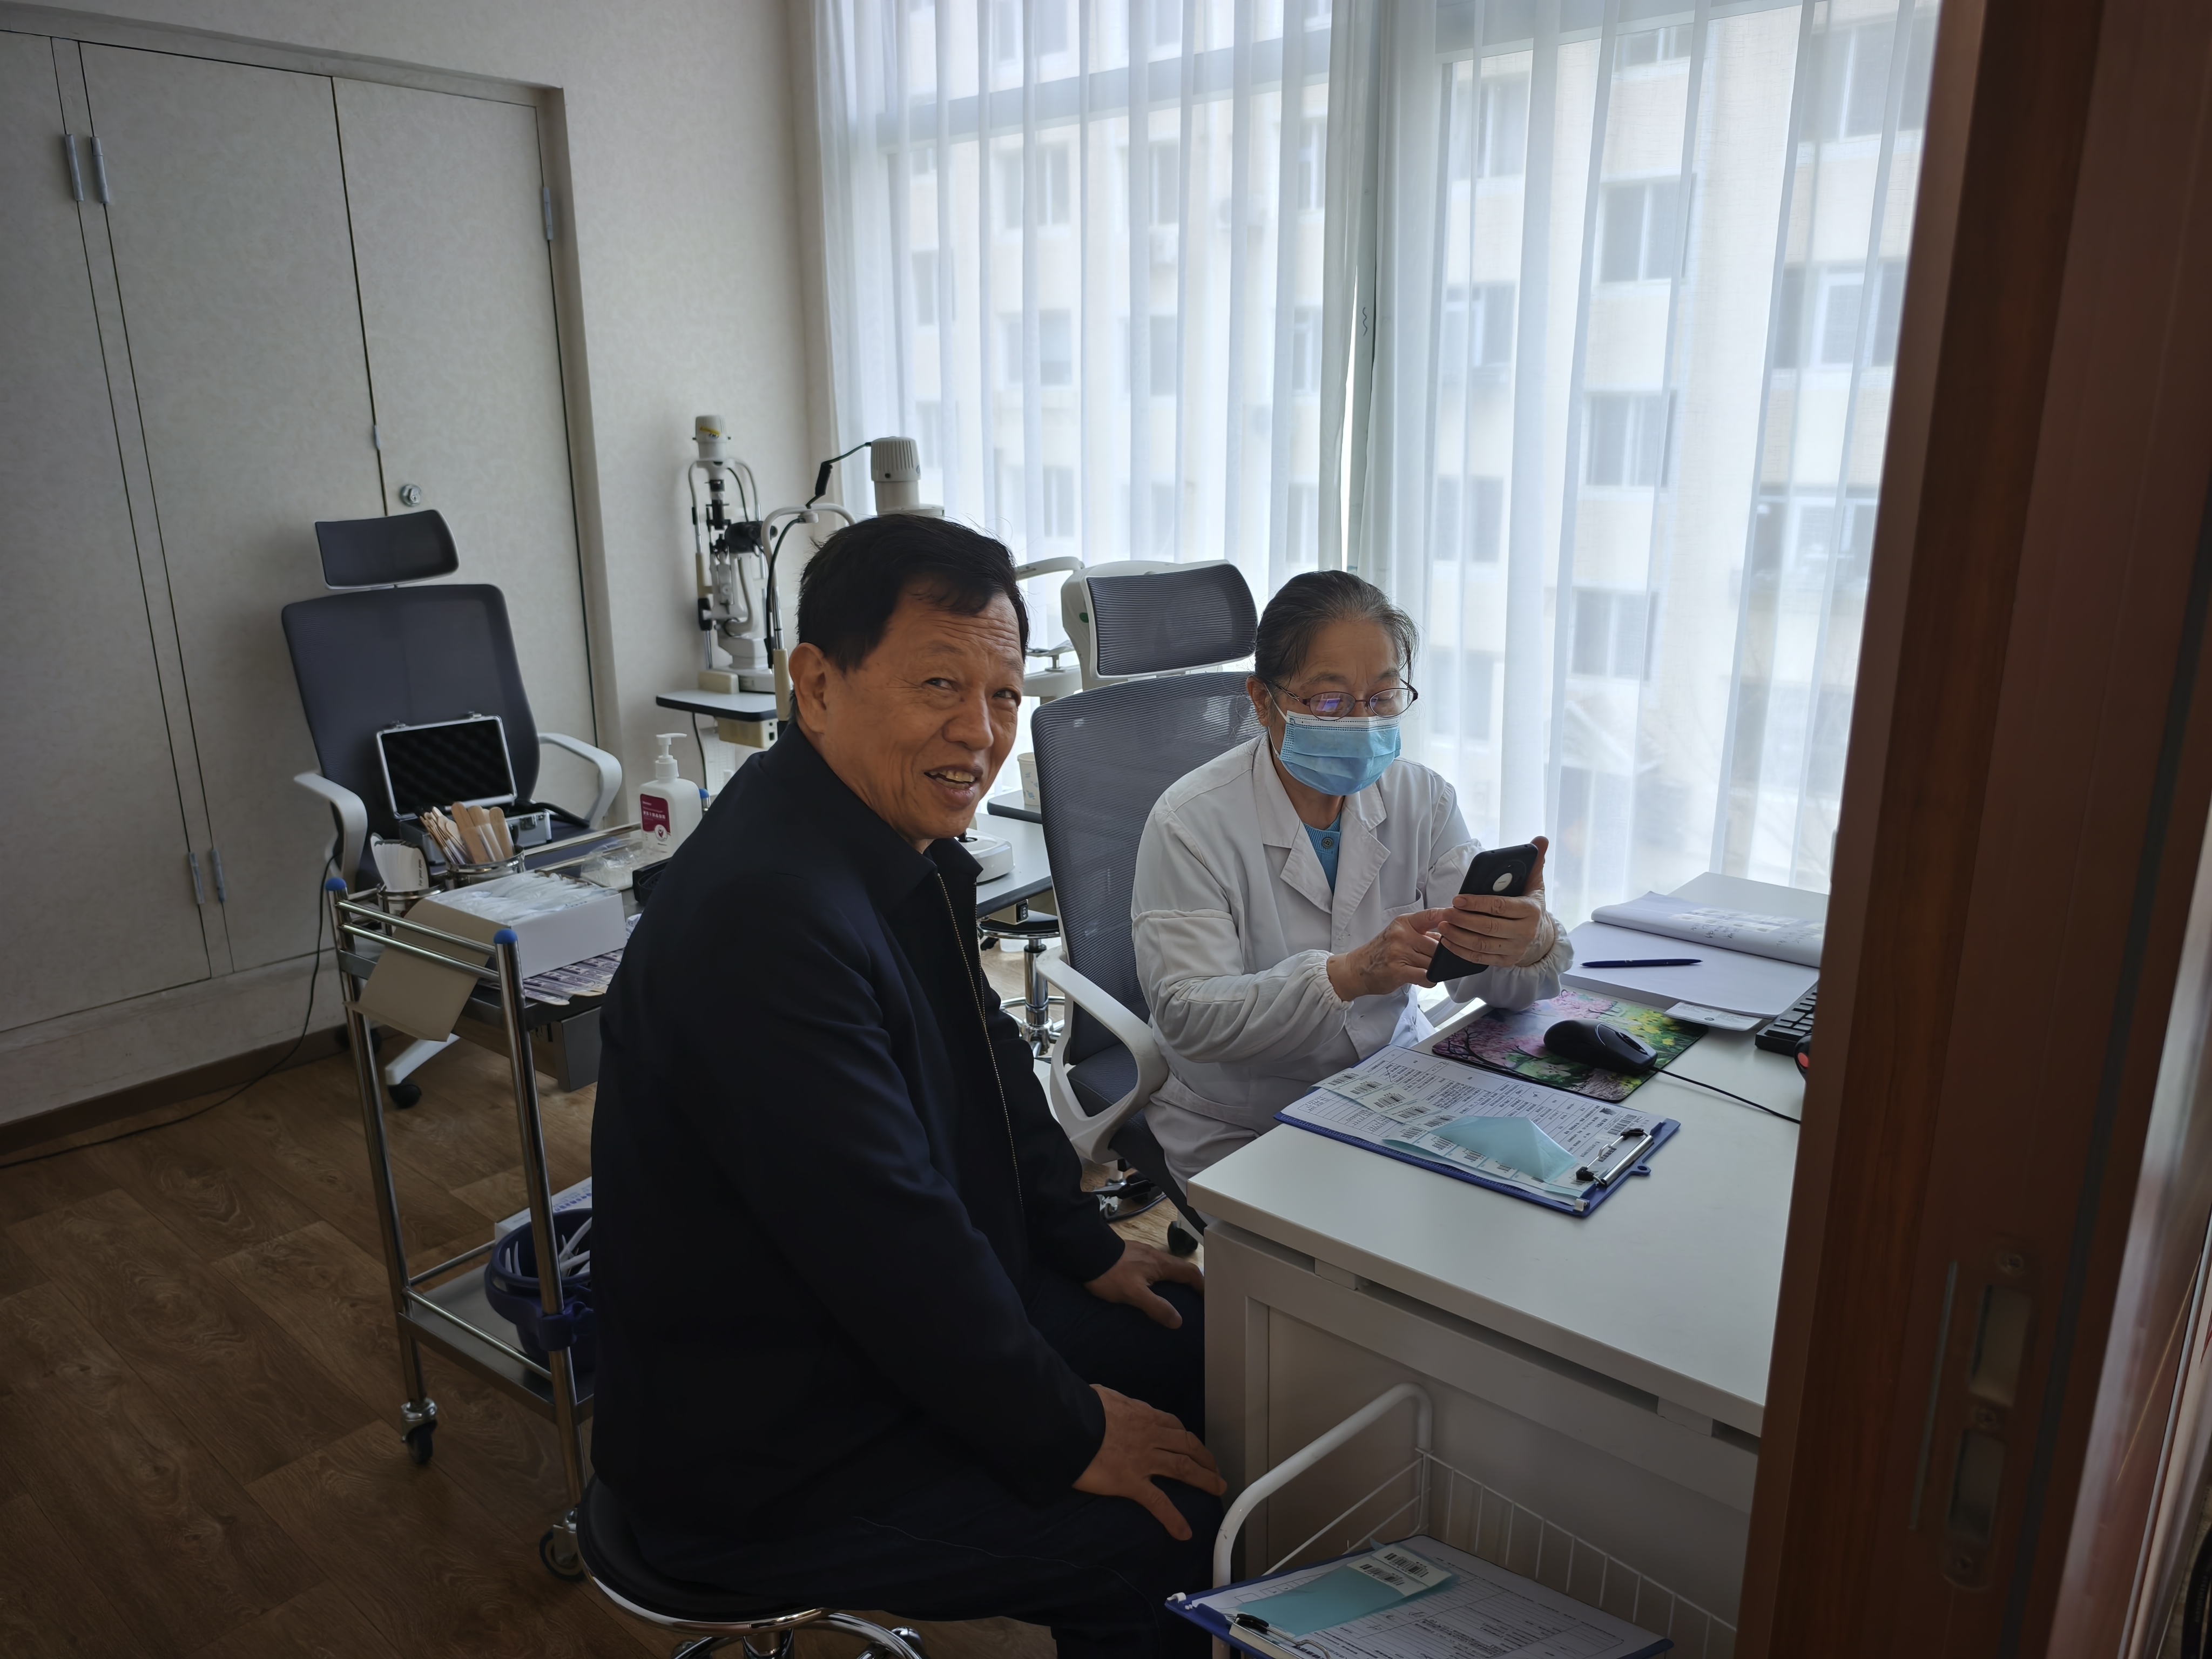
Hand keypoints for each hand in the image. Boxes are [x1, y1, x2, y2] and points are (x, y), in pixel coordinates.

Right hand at [1073, 1385, 1225, 1538]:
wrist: (1069, 1422)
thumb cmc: (1081, 1407)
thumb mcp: (1102, 1398)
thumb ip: (1113, 1404)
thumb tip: (1108, 1404)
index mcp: (1142, 1415)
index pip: (1173, 1425)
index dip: (1186, 1437)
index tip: (1192, 1446)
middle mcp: (1150, 1436)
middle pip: (1187, 1445)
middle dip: (1205, 1458)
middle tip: (1216, 1470)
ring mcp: (1144, 1460)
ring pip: (1183, 1468)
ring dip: (1204, 1479)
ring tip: (1217, 1489)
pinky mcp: (1131, 1482)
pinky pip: (1158, 1502)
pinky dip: (1173, 1518)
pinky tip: (1184, 1532)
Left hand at [1084, 1240, 1204, 1328]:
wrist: (1086, 1253)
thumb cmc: (1110, 1273)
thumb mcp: (1134, 1294)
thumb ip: (1156, 1307)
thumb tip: (1178, 1321)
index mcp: (1161, 1265)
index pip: (1190, 1273)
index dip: (1202, 1285)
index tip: (1208, 1298)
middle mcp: (1155, 1257)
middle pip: (1180, 1269)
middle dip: (1191, 1283)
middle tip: (1195, 1299)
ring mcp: (1143, 1254)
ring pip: (1167, 1267)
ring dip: (1175, 1280)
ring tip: (1175, 1296)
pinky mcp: (1132, 1255)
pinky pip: (1154, 1267)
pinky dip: (1160, 1277)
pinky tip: (1152, 1287)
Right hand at [1328, 908, 1451, 1000]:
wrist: (1356, 969)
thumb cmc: (1380, 952)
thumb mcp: (1399, 935)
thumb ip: (1423, 934)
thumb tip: (1449, 934)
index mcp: (1404, 923)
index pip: (1432, 915)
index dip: (1450, 918)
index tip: (1462, 920)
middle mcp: (1402, 935)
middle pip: (1438, 945)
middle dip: (1442, 955)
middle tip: (1441, 960)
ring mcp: (1400, 952)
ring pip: (1433, 962)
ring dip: (1436, 969)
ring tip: (1428, 970)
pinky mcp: (1399, 970)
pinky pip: (1426, 976)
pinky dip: (1430, 980)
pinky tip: (1425, 979)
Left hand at [1435, 836, 1553, 968]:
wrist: (1542, 939)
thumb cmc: (1532, 907)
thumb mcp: (1536, 886)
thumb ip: (1535, 863)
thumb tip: (1541, 839)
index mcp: (1531, 911)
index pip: (1499, 907)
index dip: (1477, 903)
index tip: (1458, 899)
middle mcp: (1524, 933)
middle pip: (1488, 927)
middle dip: (1463, 920)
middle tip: (1445, 912)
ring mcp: (1515, 949)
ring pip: (1482, 945)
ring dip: (1459, 936)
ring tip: (1443, 926)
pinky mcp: (1506, 962)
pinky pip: (1480, 958)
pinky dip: (1462, 951)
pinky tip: (1448, 941)